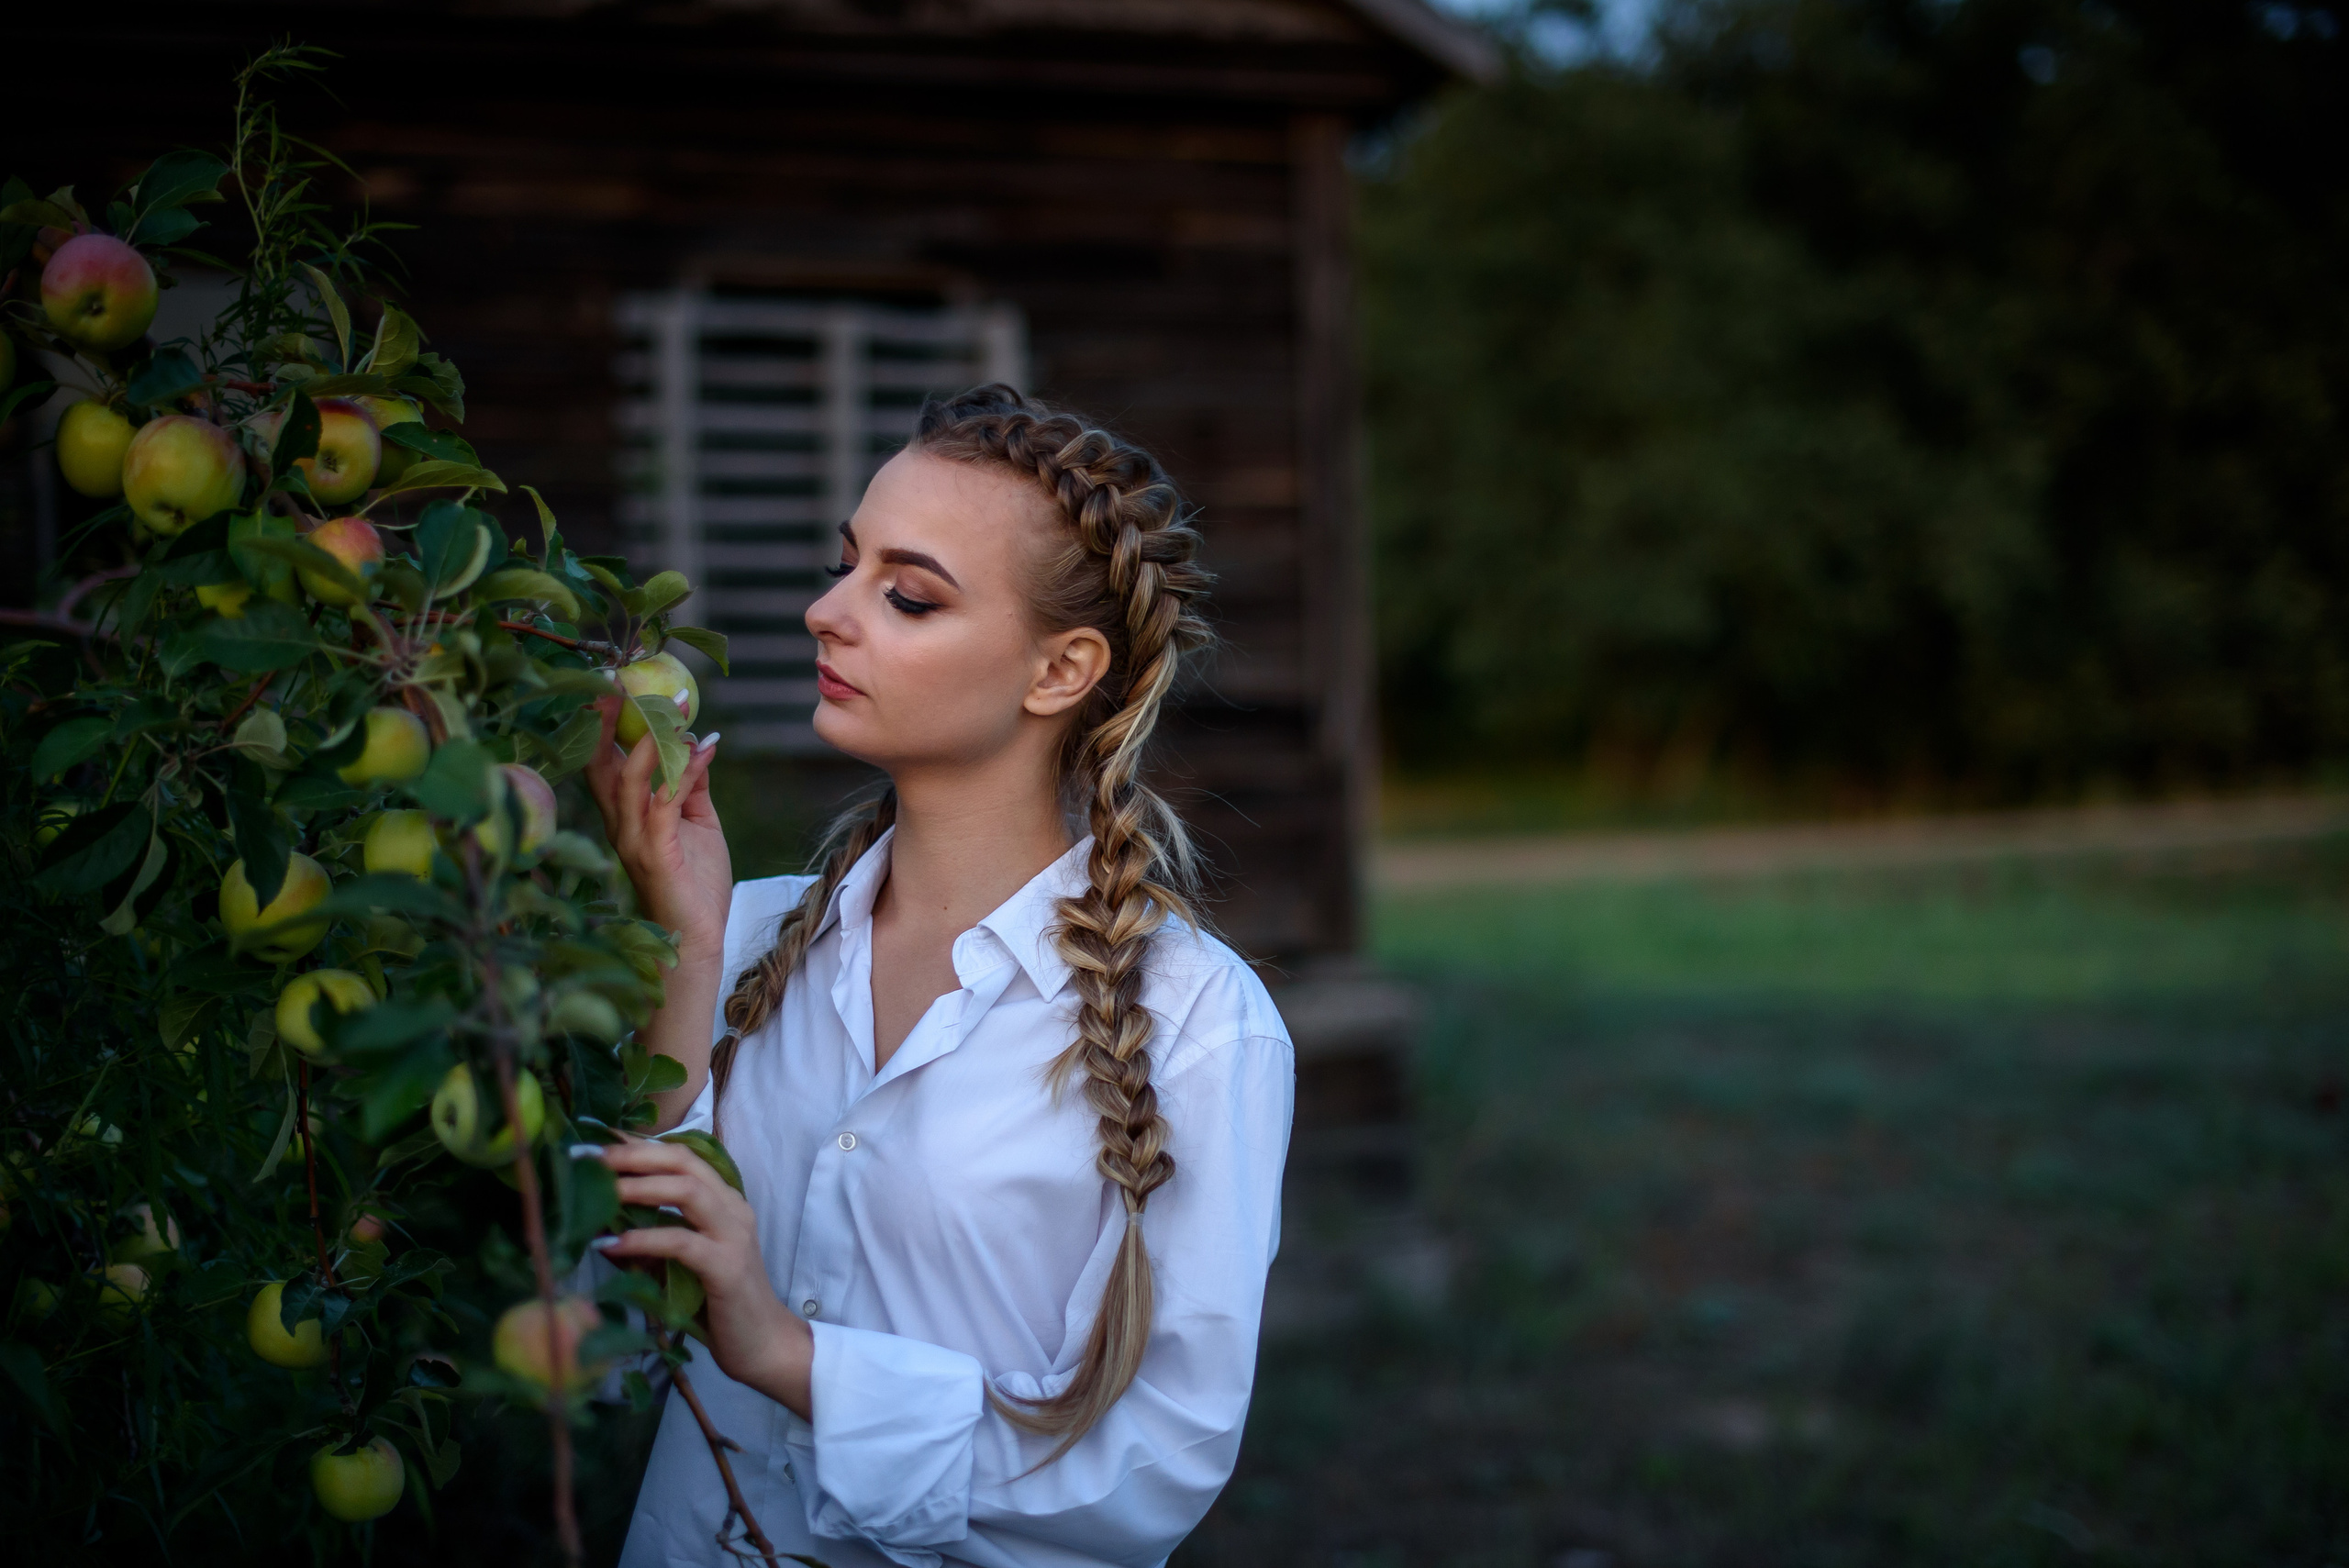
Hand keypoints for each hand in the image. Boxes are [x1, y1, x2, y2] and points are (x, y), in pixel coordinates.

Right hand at [585, 694, 731, 952]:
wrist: (697, 941)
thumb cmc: (694, 884)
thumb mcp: (696, 823)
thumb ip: (690, 785)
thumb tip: (694, 742)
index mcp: (624, 814)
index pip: (602, 759)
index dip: (604, 722)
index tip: (618, 682)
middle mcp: (619, 824)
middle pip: (601, 763)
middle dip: (610, 721)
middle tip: (626, 680)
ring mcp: (633, 840)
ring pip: (630, 780)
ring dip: (653, 739)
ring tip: (677, 706)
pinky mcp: (655, 856)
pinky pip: (663, 805)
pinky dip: (682, 773)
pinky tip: (703, 750)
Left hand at [592, 1139, 812, 1415]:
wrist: (762, 1344)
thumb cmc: (718, 1303)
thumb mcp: (679, 1263)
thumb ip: (652, 1238)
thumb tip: (601, 1223)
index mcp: (723, 1200)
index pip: (680, 1156)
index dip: (637, 1145)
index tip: (595, 1140)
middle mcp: (732, 1208)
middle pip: (683, 1161)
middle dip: (633, 1155)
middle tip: (589, 1158)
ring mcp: (733, 1234)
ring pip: (686, 1191)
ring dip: (638, 1187)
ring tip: (600, 1191)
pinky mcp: (726, 1267)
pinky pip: (681, 1242)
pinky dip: (643, 1239)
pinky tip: (613, 1244)